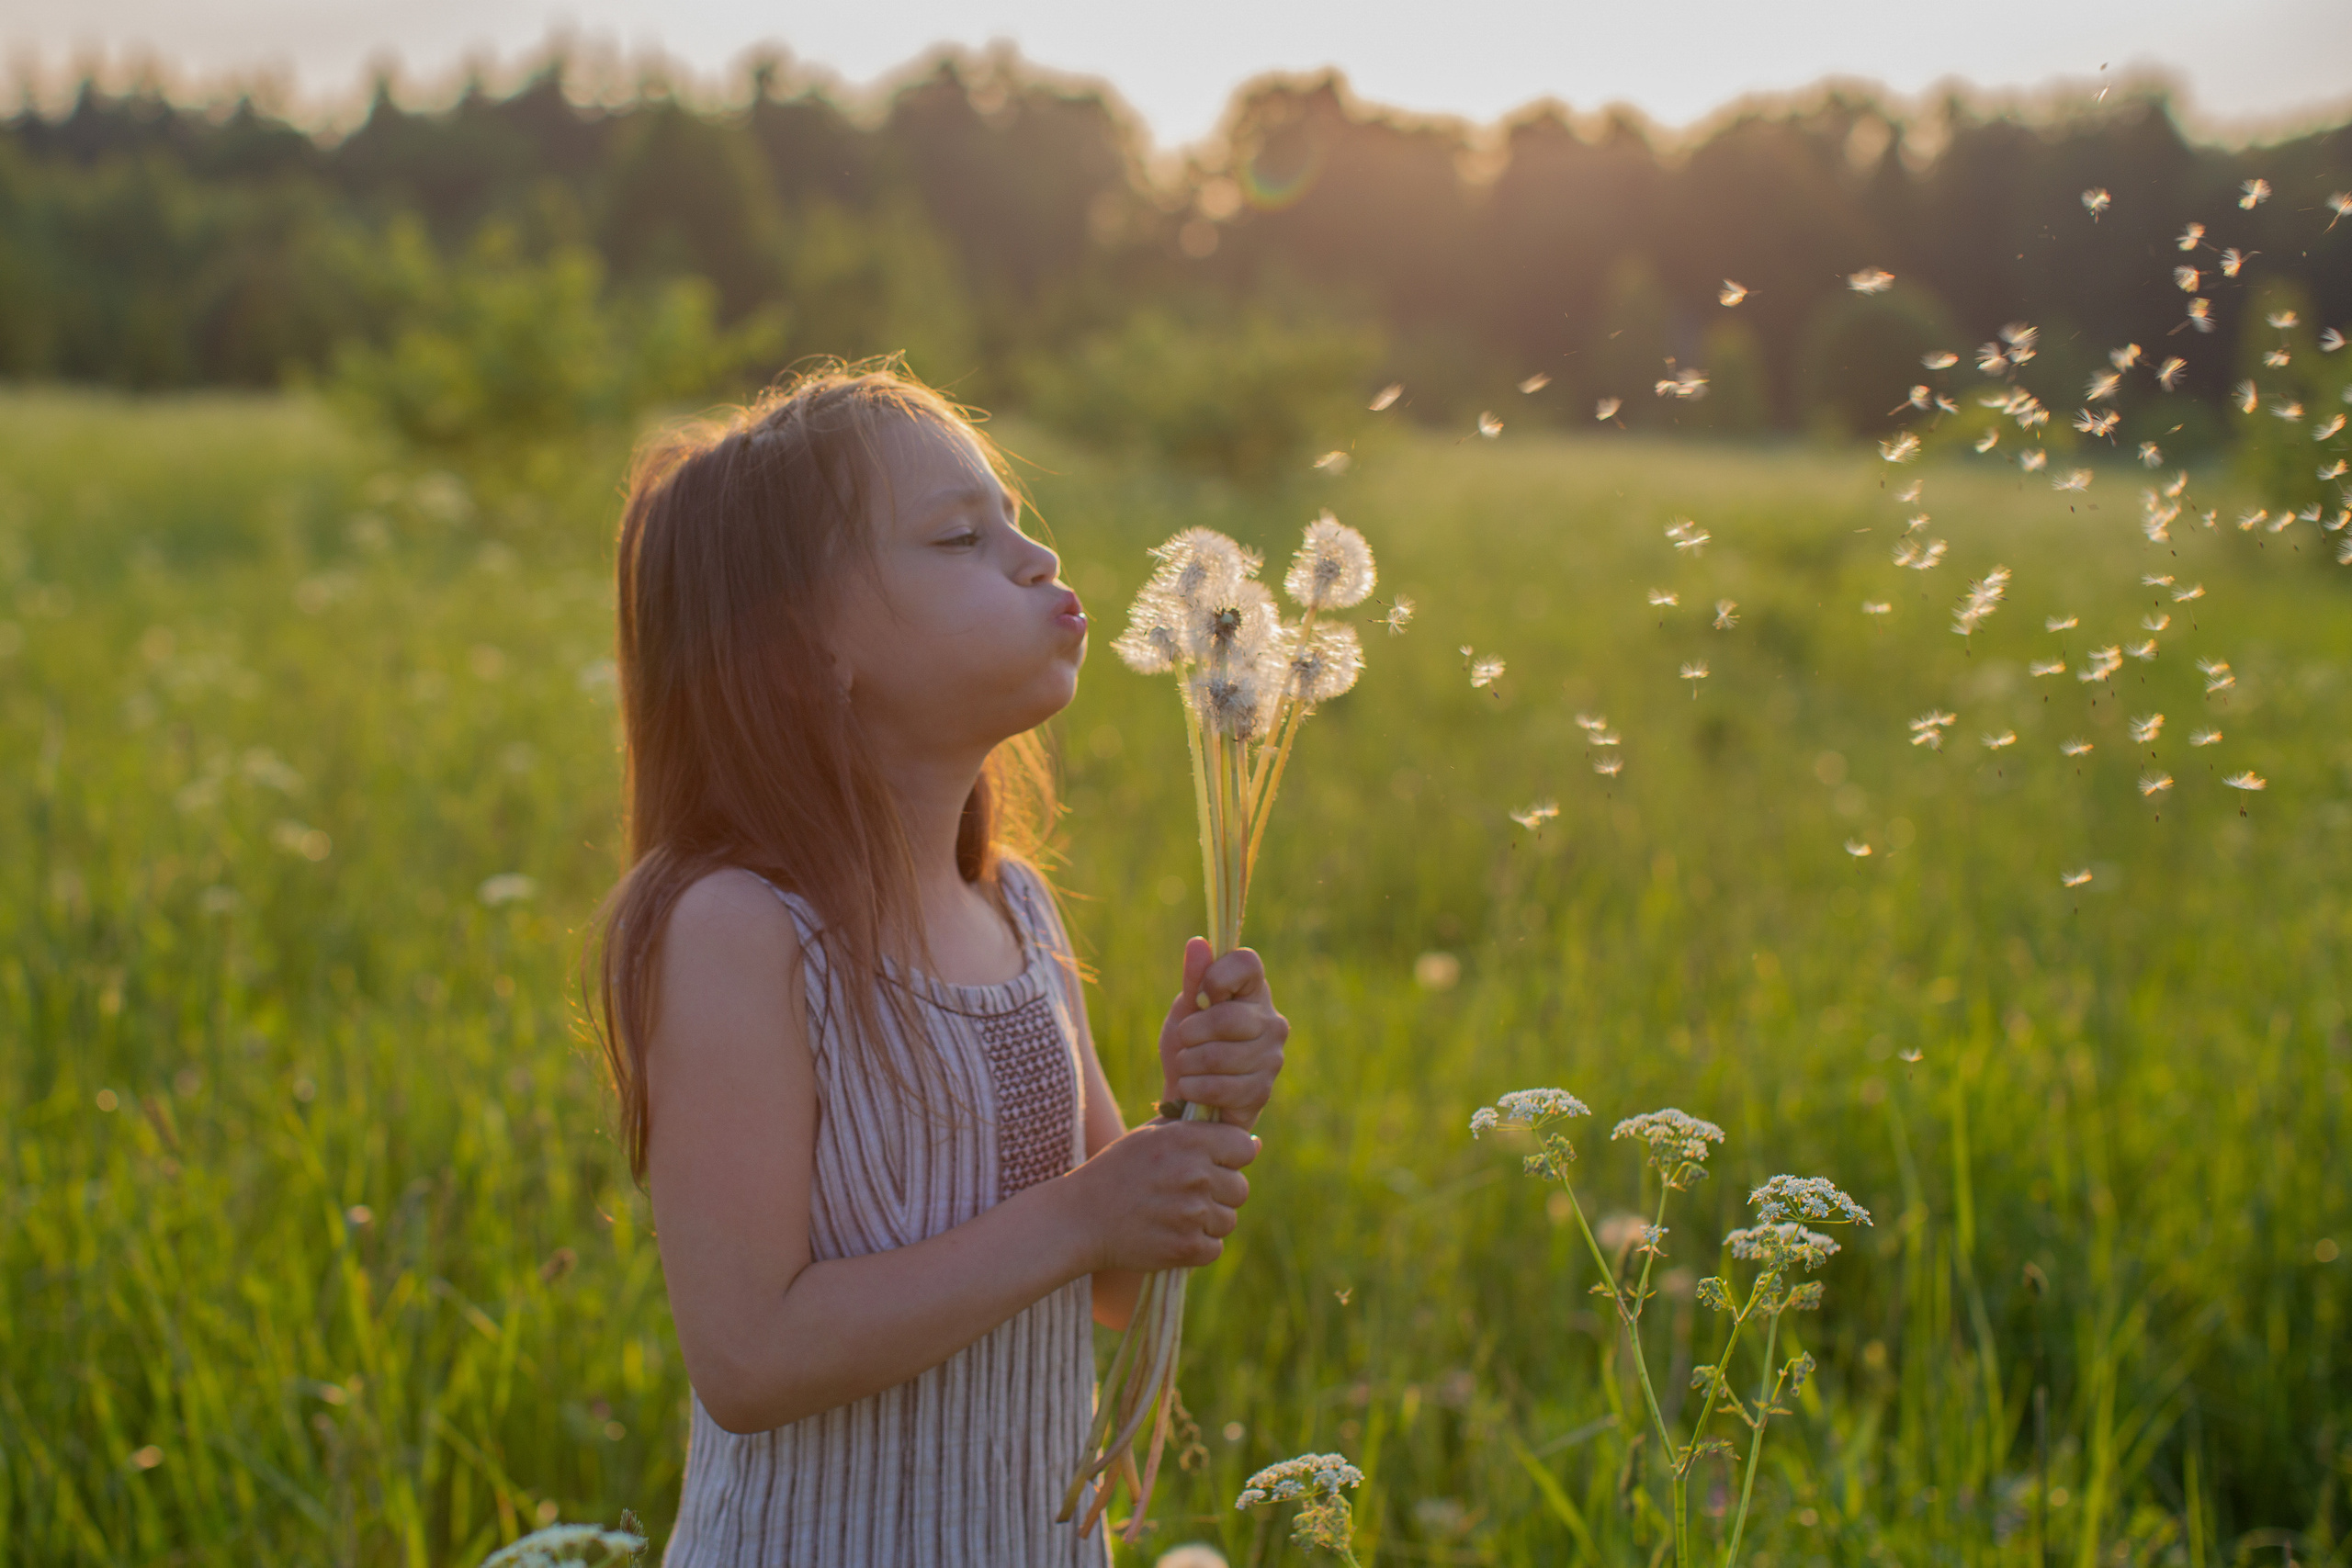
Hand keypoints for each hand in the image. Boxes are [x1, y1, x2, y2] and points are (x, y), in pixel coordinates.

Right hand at [1062, 1118, 1258, 1272]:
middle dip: (1220, 1192)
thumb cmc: (1118, 1171)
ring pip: (1228, 1220)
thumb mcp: (1152, 1136)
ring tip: (1173, 1214)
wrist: (1080, 1218)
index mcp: (1188, 1140)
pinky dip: (1197, 1246)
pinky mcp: (1186, 1249)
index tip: (1211, 1164)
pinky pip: (1214, 1248)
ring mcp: (1192, 1213)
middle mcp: (1195, 1174)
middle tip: (1184, 1194)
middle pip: (1241, 1188)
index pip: (1245, 1147)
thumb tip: (1254, 1142)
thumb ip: (1200, 1131)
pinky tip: (1170, 1234)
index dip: (1231, 1156)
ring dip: (1208, 1221)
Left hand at [1159, 938, 1288, 1134]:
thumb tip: (1198, 943)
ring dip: (1188, 1063)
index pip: (1247, 964)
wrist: (1189, 1096)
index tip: (1201, 996)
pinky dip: (1194, 1088)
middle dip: (1191, 1033)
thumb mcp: (1185, 1010)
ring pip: (1219, 1057)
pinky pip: (1219, 1088)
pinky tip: (1192, 1088)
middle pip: (1227, 1019)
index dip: (1217, 976)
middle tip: (1184, 1040)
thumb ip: (1194, 979)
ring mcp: (1271, 1058)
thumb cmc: (1190, 1045)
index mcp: (1253, 991)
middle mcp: (1271, 1021)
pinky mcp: (1262, 1091)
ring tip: (1187, 1066)